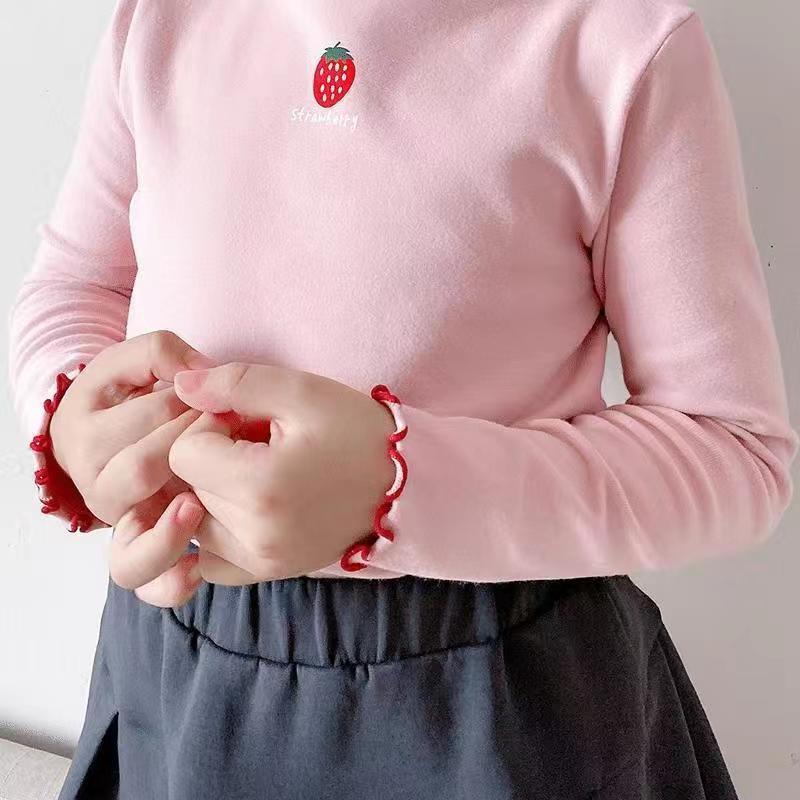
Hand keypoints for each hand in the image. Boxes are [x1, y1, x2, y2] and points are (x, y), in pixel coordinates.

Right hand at [47, 329, 221, 604]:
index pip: (146, 419)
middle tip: (227, 431)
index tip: (219, 398)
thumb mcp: (136, 360)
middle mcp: (96, 487)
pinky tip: (199, 567)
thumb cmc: (137, 390)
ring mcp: (121, 524)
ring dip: (169, 532)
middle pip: (142, 472)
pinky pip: (150, 585)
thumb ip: (160, 353)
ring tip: (197, 506)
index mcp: (85, 434)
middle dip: (194, 446)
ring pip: (129, 557)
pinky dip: (172, 584)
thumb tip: (196, 371)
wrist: (121, 426)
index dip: (191, 405)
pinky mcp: (145, 551)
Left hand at [166, 362, 397, 581]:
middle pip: (187, 486)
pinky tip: (245, 508)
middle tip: (258, 443)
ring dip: (212, 492)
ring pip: (193, 522)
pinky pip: (210, 560)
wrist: (405, 483)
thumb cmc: (356, 431)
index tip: (247, 420)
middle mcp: (255, 535)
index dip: (210, 426)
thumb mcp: (302, 391)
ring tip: (256, 472)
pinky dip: (217, 531)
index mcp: (261, 487)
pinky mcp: (269, 572)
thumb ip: (234, 383)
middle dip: (213, 457)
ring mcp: (262, 560)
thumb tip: (179, 385)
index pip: (184, 452)